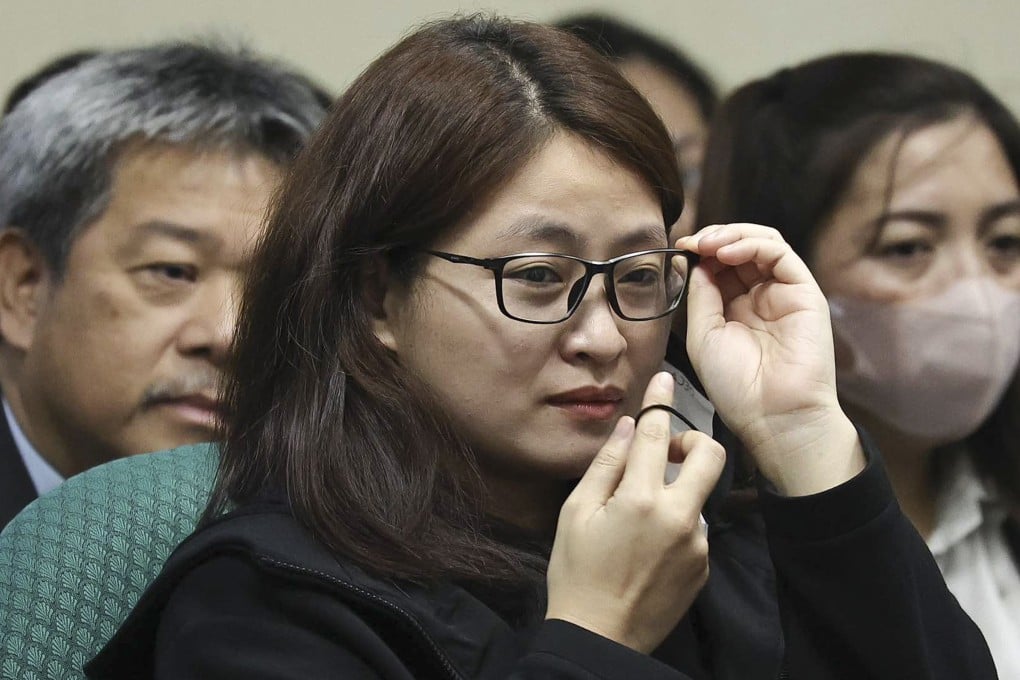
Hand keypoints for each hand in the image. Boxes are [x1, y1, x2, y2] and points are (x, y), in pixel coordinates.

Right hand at [545, 372, 725, 652]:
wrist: (600, 636)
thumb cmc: (576, 571)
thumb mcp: (576, 513)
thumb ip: (606, 465)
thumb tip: (630, 428)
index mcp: (642, 499)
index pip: (658, 435)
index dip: (661, 402)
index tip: (664, 379)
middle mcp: (679, 517)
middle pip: (711, 455)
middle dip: (694, 441)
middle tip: (669, 453)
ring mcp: (696, 544)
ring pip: (701, 495)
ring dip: (679, 492)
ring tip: (641, 518)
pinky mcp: (703, 566)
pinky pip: (696, 529)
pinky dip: (677, 524)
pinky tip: (648, 546)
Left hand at [675, 224, 863, 494]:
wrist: (772, 415)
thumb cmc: (736, 387)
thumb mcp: (703, 335)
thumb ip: (702, 296)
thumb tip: (699, 261)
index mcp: (735, 309)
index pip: (720, 265)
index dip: (701, 252)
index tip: (681, 247)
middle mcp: (761, 297)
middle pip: (741, 248)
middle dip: (714, 238)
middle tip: (693, 241)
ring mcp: (784, 293)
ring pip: (762, 243)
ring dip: (732, 235)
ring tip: (709, 243)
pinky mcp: (805, 292)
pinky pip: (781, 253)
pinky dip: (752, 244)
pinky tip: (728, 252)